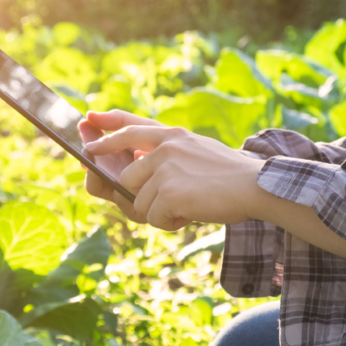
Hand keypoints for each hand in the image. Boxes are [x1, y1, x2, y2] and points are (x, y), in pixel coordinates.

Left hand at [85, 120, 265, 230]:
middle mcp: (164, 147)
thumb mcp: (198, 150)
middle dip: (142, 197)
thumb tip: (134, 168)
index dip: (106, 129)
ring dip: (161, 212)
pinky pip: (152, 218)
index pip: (130, 125)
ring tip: (190, 205)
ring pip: (139, 202)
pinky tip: (192, 214)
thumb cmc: (231, 175)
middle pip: (128, 178)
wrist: (256, 186)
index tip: (88, 122)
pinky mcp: (167, 192)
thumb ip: (169, 154)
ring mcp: (164, 169)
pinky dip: (170, 223)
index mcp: (172, 134)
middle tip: (171, 203)